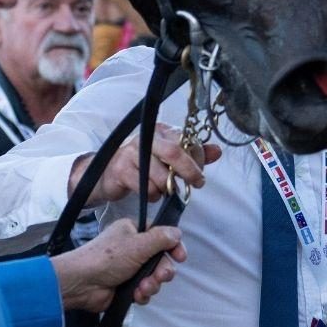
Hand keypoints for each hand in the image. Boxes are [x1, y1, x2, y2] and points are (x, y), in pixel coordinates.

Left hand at [52, 218, 184, 311]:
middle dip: (162, 270)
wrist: (83, 284)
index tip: (180, 257)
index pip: (160, 235)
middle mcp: (132, 248)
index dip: (172, 246)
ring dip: (151, 284)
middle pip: (160, 259)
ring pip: (154, 277)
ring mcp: (129, 268)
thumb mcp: (137, 244)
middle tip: (160, 276)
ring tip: (142, 288)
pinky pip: (145, 290)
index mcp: (132, 231)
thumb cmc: (108, 258)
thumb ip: (160, 239)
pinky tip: (136, 295)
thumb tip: (177, 232)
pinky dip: (142, 294)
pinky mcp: (126, 286)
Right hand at [70, 124, 218, 207]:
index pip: (185, 141)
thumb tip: (217, 150)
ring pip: (161, 176)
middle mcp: (145, 138)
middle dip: (189, 172)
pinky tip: (150, 192)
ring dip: (168, 188)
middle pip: (174, 152)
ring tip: (164, 189)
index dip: (197, 159)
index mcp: (160, 131)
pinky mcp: (121, 170)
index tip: (200, 174)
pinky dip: (153, 195)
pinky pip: (147, 188)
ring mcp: (131, 153)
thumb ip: (193, 154)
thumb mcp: (169, 157)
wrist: (109, 173)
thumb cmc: (143, 164)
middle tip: (196, 184)